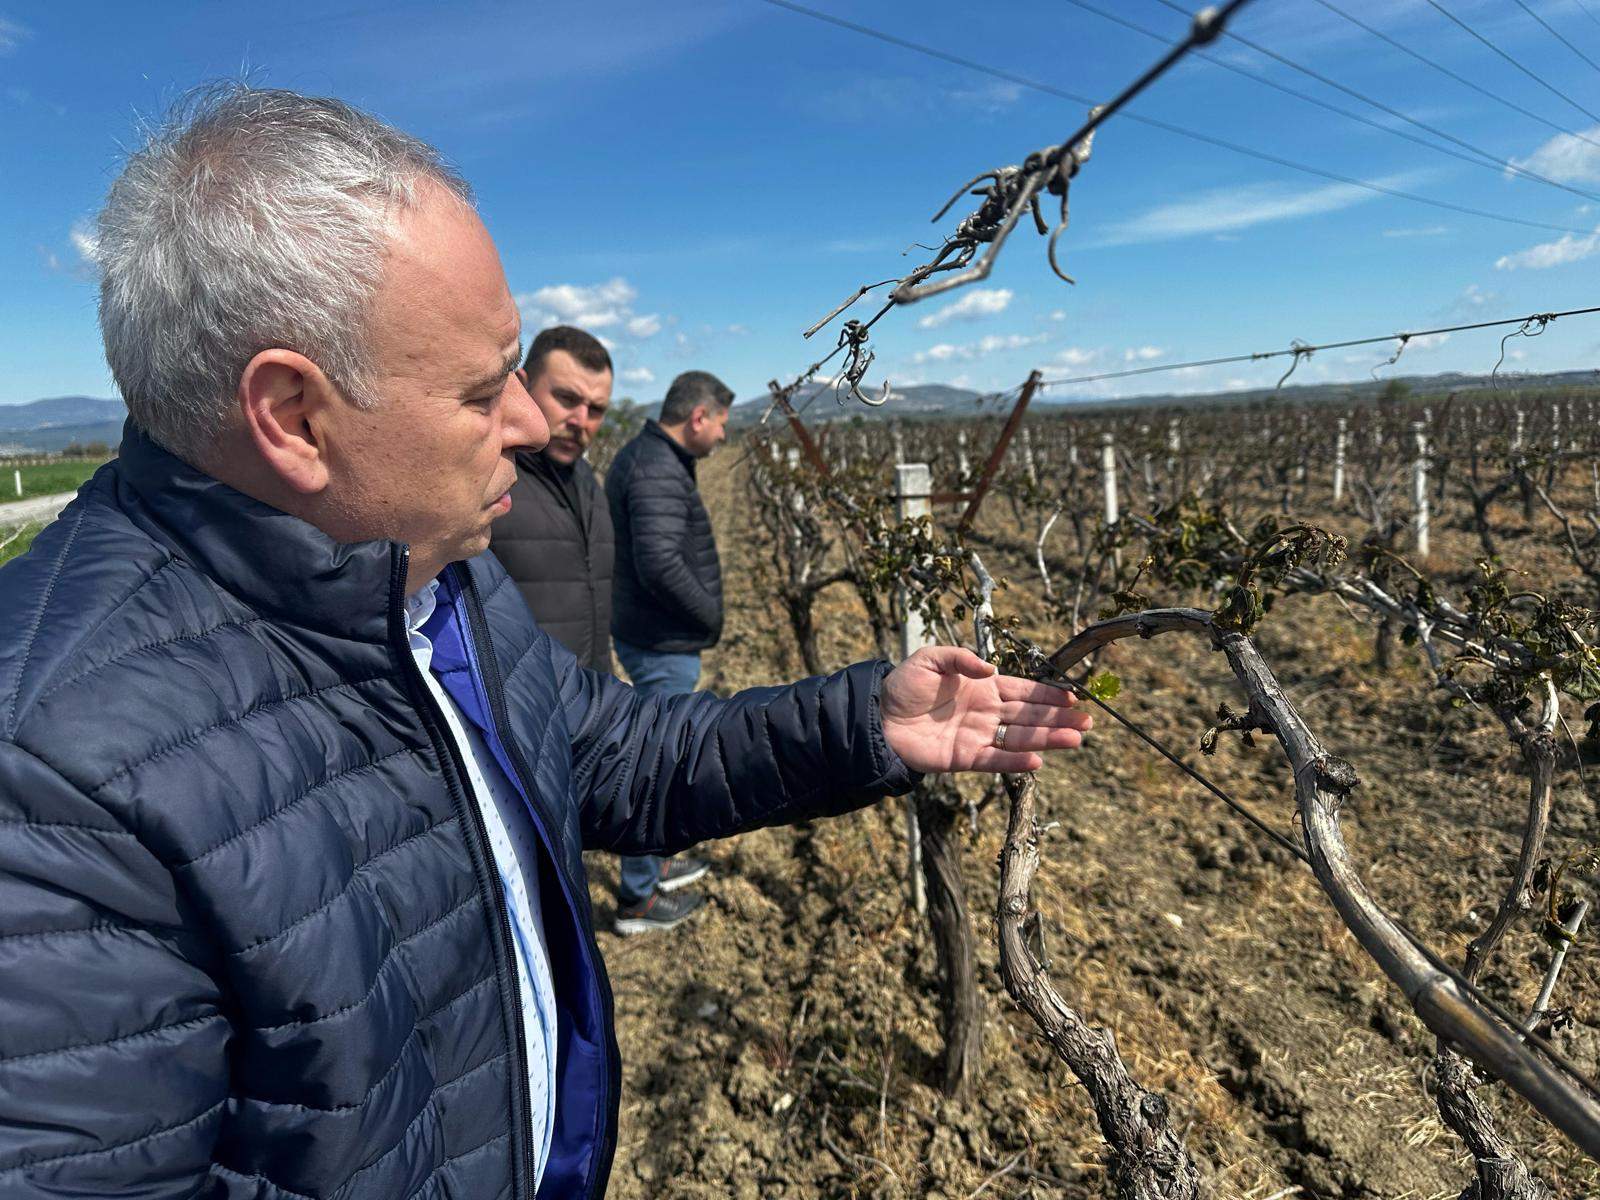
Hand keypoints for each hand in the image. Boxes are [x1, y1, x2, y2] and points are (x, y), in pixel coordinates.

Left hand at [880, 645, 1092, 774]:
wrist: (877, 718)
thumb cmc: (903, 686)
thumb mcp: (931, 659)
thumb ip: (961, 659)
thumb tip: (991, 669)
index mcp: (983, 687)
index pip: (1023, 691)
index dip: (1048, 695)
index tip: (1073, 698)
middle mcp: (986, 712)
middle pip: (1029, 716)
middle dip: (1058, 719)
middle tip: (1088, 722)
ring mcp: (978, 736)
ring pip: (1020, 738)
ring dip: (1048, 739)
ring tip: (1076, 739)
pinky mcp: (964, 757)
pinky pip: (995, 760)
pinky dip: (1015, 762)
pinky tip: (1038, 761)